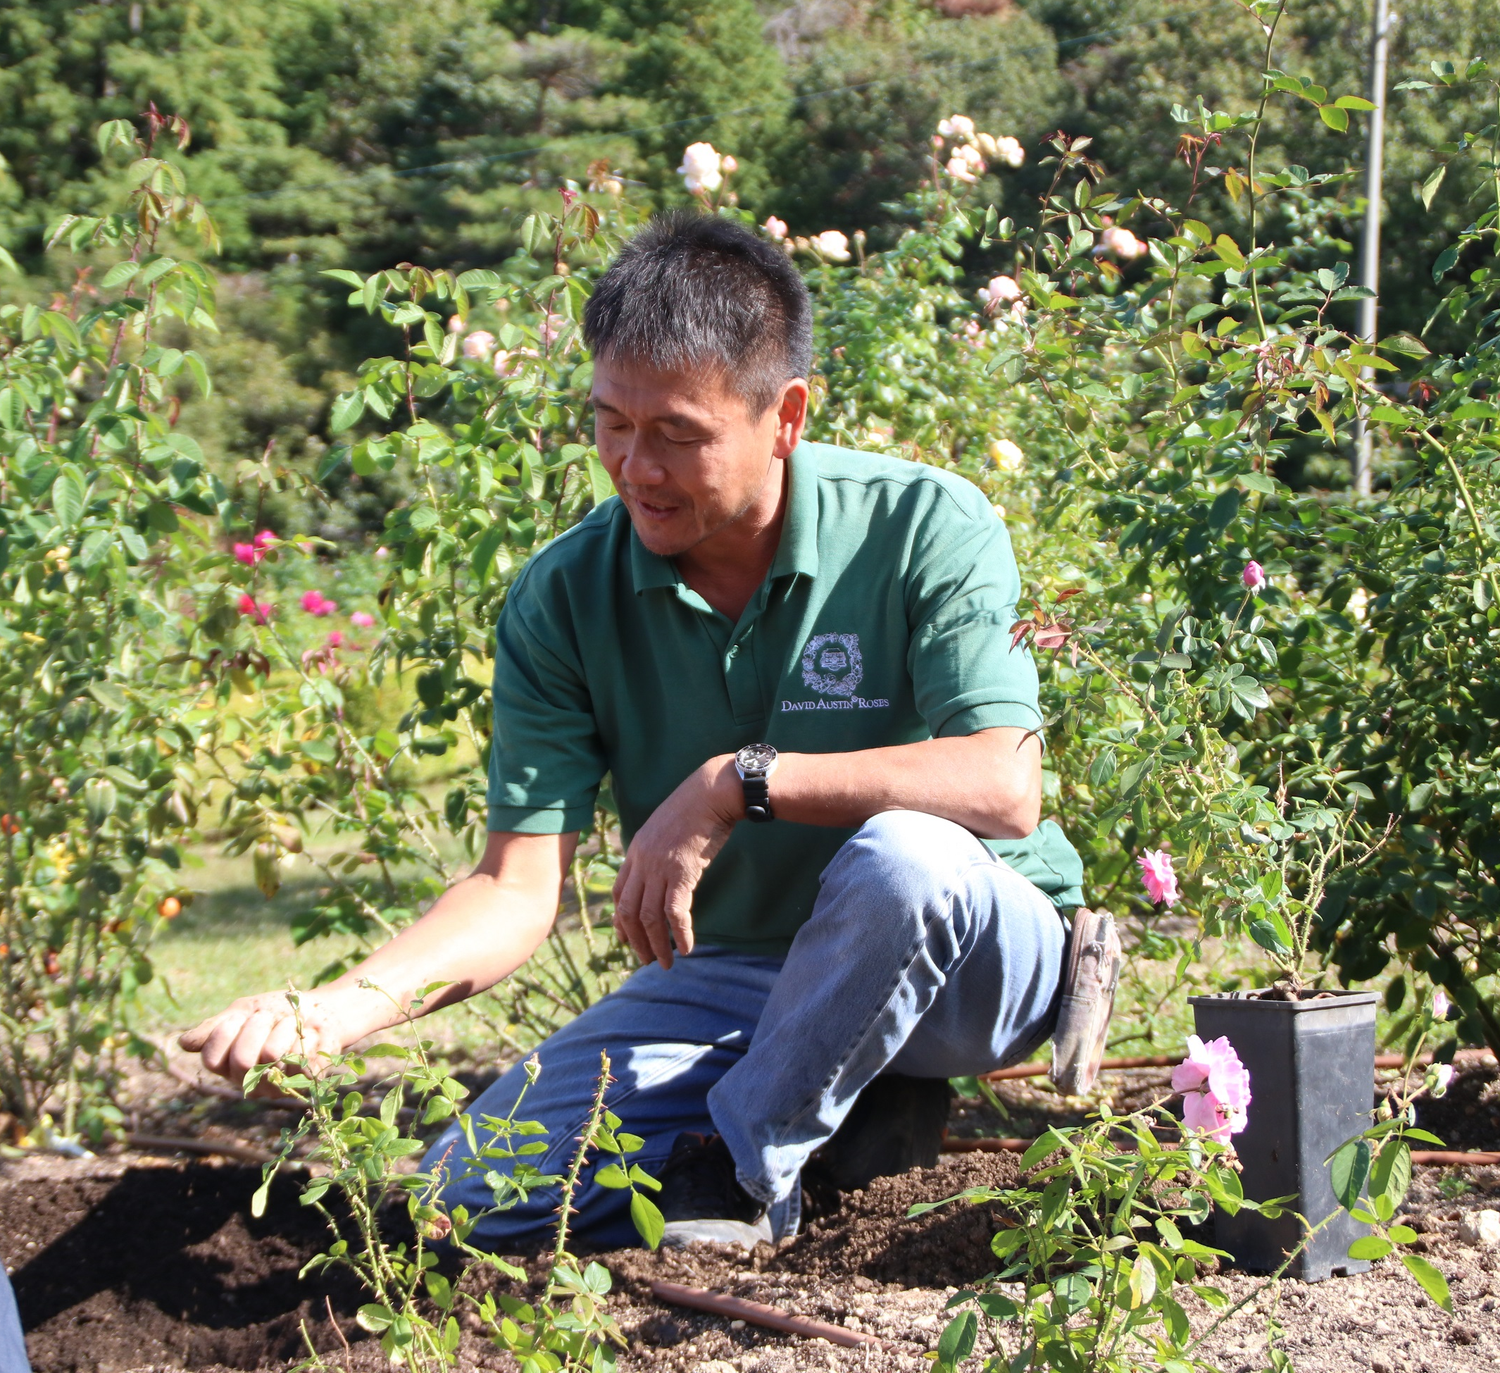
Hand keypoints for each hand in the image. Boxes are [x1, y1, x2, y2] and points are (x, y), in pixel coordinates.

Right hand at [178, 987, 356, 1091]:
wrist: (322, 1009)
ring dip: (285, 1026)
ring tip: (292, 1023)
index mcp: (228, 1066)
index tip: (243, 1015)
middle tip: (269, 1016)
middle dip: (258, 1026)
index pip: (212, 1059)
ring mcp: (278, 1086)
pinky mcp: (307, 1082)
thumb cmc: (278, 1011)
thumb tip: (182, 1044)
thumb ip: (215, 1027)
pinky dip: (306, 1033)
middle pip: (243, 1060)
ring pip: (273, 1055)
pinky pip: (301, 1054)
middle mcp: (250, 1083)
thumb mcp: (243, 1011)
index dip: (226, 1032)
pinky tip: (310, 1033)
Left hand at [612, 754, 742, 968]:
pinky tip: (687, 948)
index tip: (626, 937)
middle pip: (628, 910)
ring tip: (665, 963)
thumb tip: (662, 867)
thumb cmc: (696, 808)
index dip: (620, 919)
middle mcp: (642, 862)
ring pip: (649, 917)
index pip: (618, 892)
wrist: (712, 793)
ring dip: (656, 945)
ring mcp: (660, 868)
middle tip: (645, 959)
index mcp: (636, 850)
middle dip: (635, 940)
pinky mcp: (682, 873)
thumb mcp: (666, 828)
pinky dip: (680, 935)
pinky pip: (675, 913)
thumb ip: (657, 849)